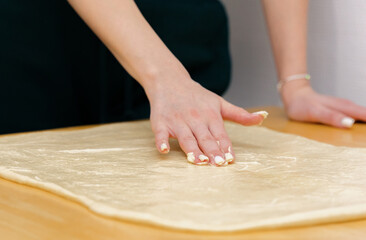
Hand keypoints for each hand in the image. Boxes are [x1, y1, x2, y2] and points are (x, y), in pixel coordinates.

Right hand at [146, 77, 266, 165]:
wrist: (169, 81)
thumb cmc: (196, 96)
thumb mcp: (219, 103)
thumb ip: (240, 114)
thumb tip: (263, 117)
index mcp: (210, 115)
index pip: (220, 134)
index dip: (225, 147)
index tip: (230, 159)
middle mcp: (195, 118)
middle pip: (205, 138)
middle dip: (212, 151)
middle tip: (218, 164)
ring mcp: (177, 121)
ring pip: (186, 138)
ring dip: (192, 150)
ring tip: (199, 161)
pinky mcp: (161, 122)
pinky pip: (161, 133)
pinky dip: (162, 141)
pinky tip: (164, 150)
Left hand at [281, 80, 365, 127]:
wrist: (294, 97)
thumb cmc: (303, 106)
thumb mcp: (315, 112)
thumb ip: (331, 117)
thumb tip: (351, 123)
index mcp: (345, 108)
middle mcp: (348, 107)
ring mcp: (345, 109)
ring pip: (363, 118)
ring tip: (365, 139)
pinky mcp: (341, 112)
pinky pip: (356, 118)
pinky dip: (362, 124)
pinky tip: (362, 131)